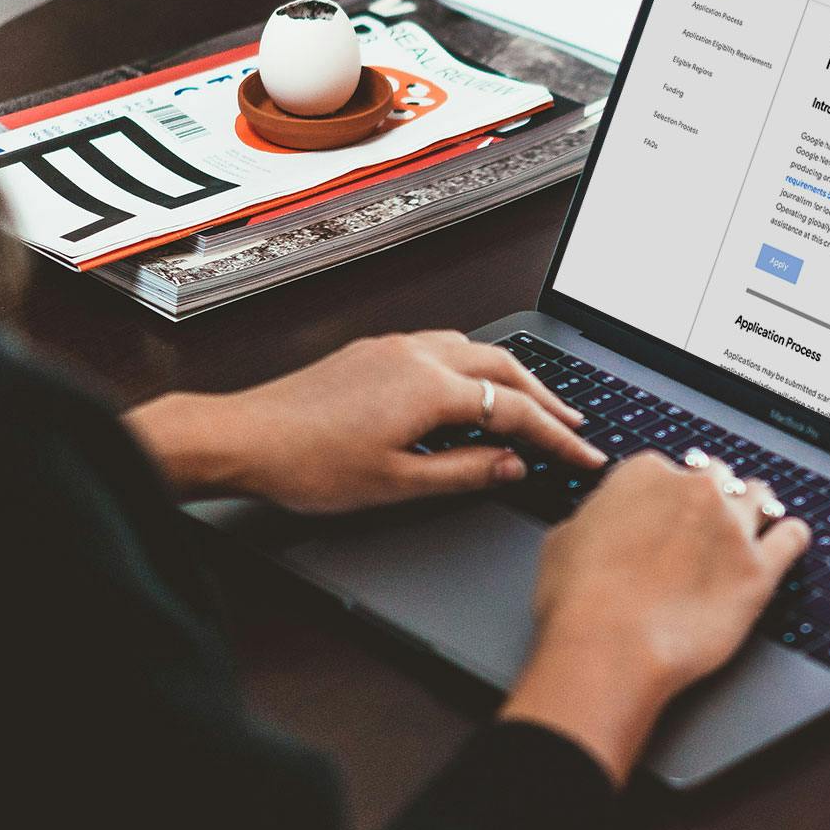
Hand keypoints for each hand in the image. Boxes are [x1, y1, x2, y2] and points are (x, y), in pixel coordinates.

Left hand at [126, 330, 605, 512]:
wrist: (244, 439)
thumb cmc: (308, 464)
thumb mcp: (398, 484)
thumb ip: (465, 471)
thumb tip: (512, 464)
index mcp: (432, 388)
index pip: (516, 411)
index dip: (558, 437)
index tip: (585, 455)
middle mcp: (418, 355)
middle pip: (506, 367)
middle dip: (547, 396)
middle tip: (574, 424)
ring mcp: (394, 348)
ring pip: (475, 350)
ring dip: (512, 376)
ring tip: (533, 404)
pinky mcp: (374, 351)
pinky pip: (443, 346)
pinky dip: (475, 365)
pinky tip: (471, 386)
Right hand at [500, 449, 810, 782]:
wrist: (609, 648)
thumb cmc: (579, 601)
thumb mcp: (564, 539)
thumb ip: (597, 515)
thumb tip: (605, 519)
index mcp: (645, 473)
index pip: (667, 468)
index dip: (666, 494)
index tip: (665, 513)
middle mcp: (695, 490)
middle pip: (717, 476)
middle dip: (710, 498)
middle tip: (701, 528)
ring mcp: (733, 527)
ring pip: (759, 495)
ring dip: (753, 508)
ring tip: (747, 527)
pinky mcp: (761, 569)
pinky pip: (793, 536)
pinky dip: (791, 536)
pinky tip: (785, 542)